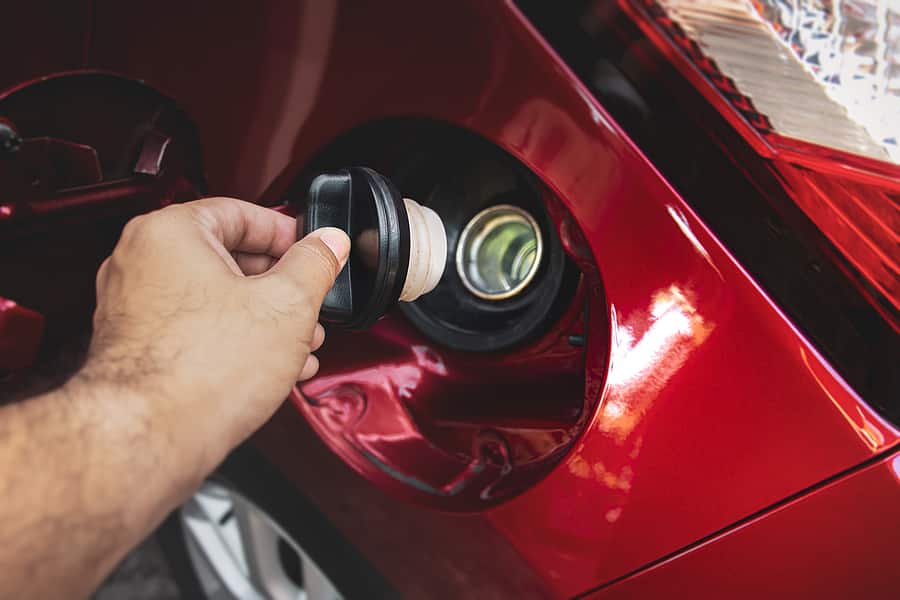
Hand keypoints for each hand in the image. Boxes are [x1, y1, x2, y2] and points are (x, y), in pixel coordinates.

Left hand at [80, 197, 349, 482]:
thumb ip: (315, 263)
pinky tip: (269, 366)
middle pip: (227, 257)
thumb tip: (329, 243)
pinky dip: (234, 340)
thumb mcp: (288, 305)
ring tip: (299, 342)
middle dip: (280, 285)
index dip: (287, 233)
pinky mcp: (137, 349)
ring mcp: (133, 308)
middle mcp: (141, 263)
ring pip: (214, 299)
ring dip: (263, 318)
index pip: (240, 212)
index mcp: (170, 233)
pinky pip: (195, 330)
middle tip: (310, 301)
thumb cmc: (200, 371)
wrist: (150, 437)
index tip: (312, 251)